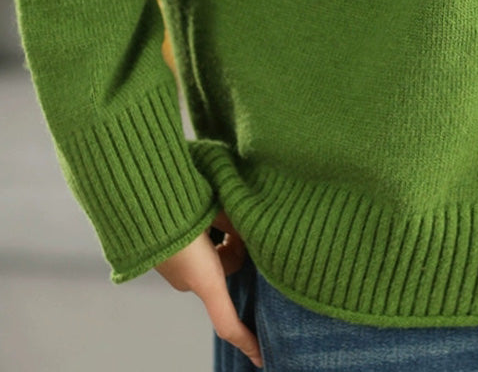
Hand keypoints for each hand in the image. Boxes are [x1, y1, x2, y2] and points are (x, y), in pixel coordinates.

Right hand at [154, 209, 262, 368]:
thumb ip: (238, 224)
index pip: (229, 324)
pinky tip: (202, 212)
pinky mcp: (164, 256)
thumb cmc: (178, 209)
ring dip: (219, 237)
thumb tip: (254, 227)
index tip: (261, 359)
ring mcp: (175, 271)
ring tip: (215, 210)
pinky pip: (194, 251)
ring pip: (212, 259)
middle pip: (229, 270)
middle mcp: (190, 282)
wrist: (136, 201)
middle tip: (235, 217)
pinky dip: (203, 234)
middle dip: (237, 247)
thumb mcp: (217, 213)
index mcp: (206, 279)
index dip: (247, 342)